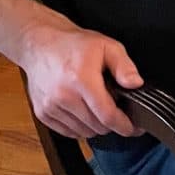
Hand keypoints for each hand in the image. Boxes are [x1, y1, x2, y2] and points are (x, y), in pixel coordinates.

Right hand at [18, 22, 143, 137]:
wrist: (38, 43)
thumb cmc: (71, 44)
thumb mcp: (107, 47)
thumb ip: (125, 66)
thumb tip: (135, 83)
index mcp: (81, 81)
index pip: (108, 116)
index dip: (125, 126)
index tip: (134, 128)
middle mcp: (63, 96)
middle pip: (98, 127)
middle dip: (112, 123)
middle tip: (115, 109)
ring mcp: (50, 106)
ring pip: (84, 132)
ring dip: (95, 125)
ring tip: (96, 106)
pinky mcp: (42, 112)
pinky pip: (69, 132)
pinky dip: (80, 126)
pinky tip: (83, 110)